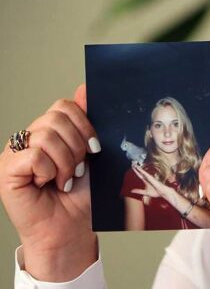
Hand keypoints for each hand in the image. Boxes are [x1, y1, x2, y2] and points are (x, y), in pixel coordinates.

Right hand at [0, 84, 99, 280]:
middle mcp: (28, 138)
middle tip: (78, 168)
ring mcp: (14, 153)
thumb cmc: (81, 195)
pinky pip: (34, 155)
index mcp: (48, 131)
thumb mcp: (91, 154)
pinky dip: (49, 170)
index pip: (64, 106)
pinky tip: (48, 184)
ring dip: (65, 161)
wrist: (72, 228)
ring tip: (65, 179)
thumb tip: (84, 88)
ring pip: (46, 136)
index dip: (84, 124)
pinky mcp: (6, 170)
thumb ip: (86, 122)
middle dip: (77, 145)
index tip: (94, 148)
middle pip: (56, 117)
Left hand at [131, 163, 173, 203]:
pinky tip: (138, 168)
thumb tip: (131, 191)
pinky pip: (145, 173)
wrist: (162, 193)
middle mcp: (147, 178)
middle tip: (132, 164)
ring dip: (138, 168)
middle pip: (140, 172)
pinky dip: (141, 170)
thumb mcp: (145, 192)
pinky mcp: (150, 178)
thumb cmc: (156, 192)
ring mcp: (149, 177)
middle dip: (136, 168)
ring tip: (134, 164)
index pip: (139, 175)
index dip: (136, 171)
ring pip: (142, 171)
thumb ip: (138, 191)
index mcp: (146, 181)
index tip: (133, 167)